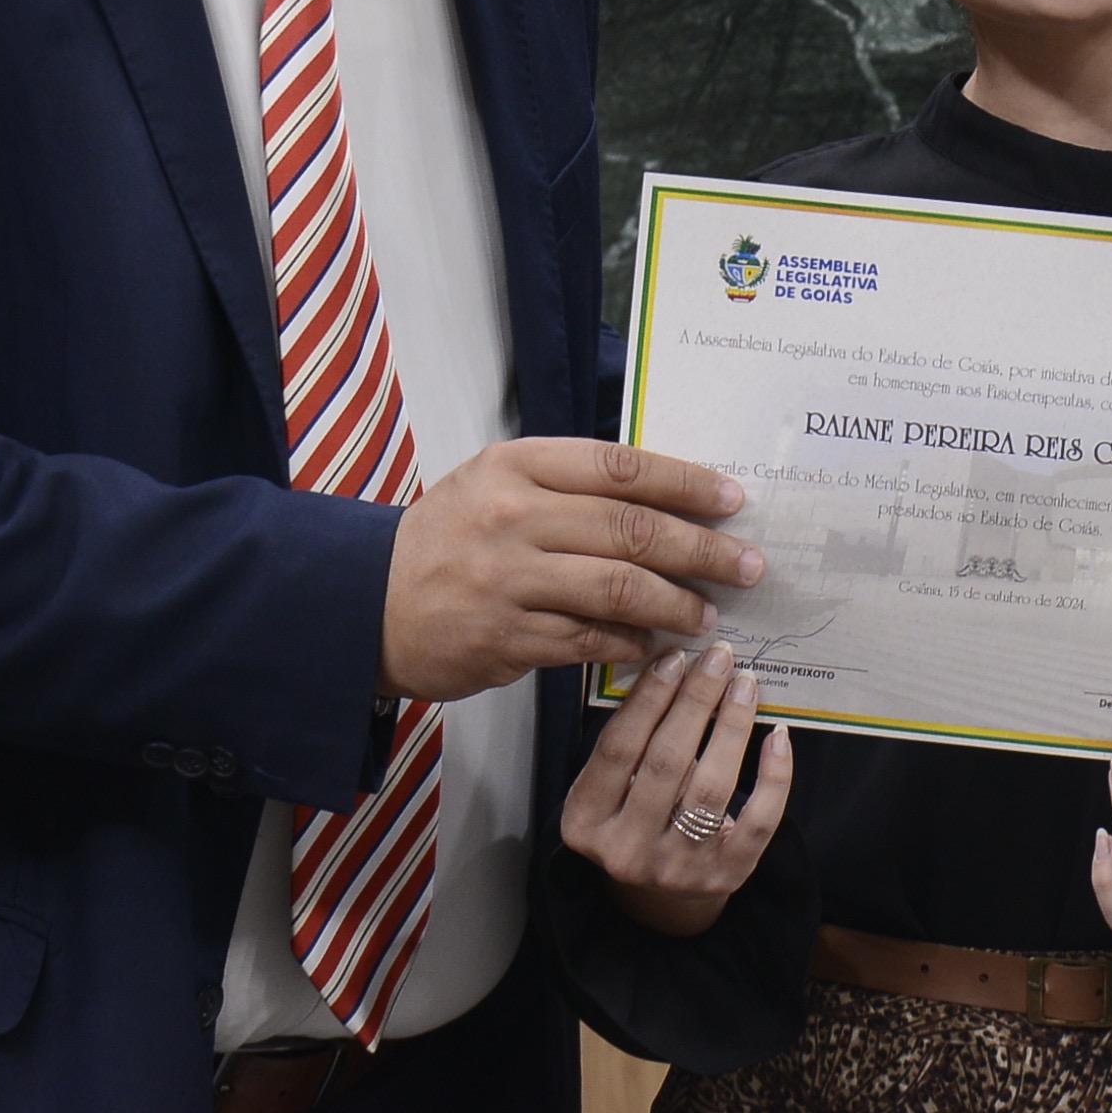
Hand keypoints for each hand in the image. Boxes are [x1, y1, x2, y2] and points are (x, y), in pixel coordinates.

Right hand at [379, 438, 764, 703]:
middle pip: (632, 529)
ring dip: (675, 603)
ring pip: (618, 588)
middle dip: (702, 549)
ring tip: (708, 614)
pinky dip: (630, 644)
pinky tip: (655, 646)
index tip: (733, 500)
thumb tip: (666, 501)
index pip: (622, 467)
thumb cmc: (447, 538)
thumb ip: (570, 484)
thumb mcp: (497, 483)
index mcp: (517, 466)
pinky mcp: (505, 638)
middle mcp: (514, 516)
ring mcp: (508, 580)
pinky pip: (588, 641)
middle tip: (747, 565)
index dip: (687, 483)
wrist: (364, 601)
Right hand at [559, 640, 792, 938]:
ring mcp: (677, 869)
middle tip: (719, 658)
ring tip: (745, 685)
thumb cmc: (631, 816)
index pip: (617, 750)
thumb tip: (675, 669)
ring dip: (733, 727)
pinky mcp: (725, 877)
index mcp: (585, 822)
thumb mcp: (608, 786)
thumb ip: (631, 740)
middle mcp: (626, 851)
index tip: (675, 658)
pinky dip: (774, 777)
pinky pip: (758, 821)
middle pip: (666, 762)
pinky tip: (778, 736)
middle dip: (696, 702)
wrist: (656, 895)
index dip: (648, 699)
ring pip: (712, 787)